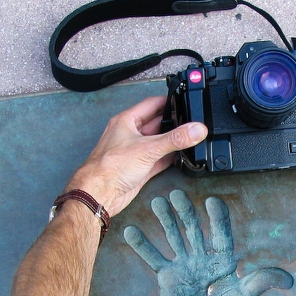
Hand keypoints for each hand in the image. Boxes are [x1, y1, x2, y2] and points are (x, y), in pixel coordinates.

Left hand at [65, 96, 207, 216]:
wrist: (100, 194)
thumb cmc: (110, 167)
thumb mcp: (148, 148)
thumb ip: (175, 139)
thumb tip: (196, 129)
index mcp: (127, 121)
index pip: (151, 104)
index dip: (168, 102)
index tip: (185, 101)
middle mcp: (130, 134)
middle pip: (157, 124)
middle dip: (174, 124)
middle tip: (192, 123)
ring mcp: (134, 152)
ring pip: (158, 142)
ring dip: (172, 142)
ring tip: (190, 140)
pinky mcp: (139, 168)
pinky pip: (158, 160)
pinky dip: (169, 159)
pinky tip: (180, 159)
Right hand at [124, 190, 293, 295]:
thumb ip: (261, 285)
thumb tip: (288, 280)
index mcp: (221, 260)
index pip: (220, 235)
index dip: (217, 219)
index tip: (212, 201)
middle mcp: (202, 258)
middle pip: (193, 231)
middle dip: (185, 213)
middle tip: (177, 194)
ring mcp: (183, 266)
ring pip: (173, 238)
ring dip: (165, 221)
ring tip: (157, 202)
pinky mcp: (167, 278)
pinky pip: (153, 259)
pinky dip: (142, 246)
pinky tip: (130, 230)